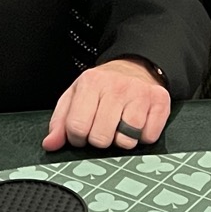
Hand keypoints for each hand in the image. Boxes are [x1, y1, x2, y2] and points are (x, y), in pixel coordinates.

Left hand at [42, 57, 169, 151]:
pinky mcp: (160, 101)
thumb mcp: (76, 97)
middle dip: (100, 140)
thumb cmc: (103, 87)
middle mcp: (116, 86)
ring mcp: (139, 93)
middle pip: (101, 138)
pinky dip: (143, 136)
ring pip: (126, 140)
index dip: (77, 138)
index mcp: (91, 83)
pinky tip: (138, 123)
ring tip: (121, 125)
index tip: (83, 133)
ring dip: (123, 139)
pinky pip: (148, 137)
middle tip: (104, 127)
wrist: (136, 67)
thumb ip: (60, 121)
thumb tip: (50, 144)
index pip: (76, 127)